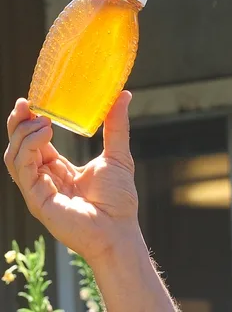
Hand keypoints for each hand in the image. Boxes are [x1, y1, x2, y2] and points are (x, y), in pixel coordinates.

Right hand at [4, 91, 140, 263]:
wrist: (119, 228)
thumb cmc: (119, 198)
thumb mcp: (117, 154)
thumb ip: (116, 126)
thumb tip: (124, 95)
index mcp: (58, 170)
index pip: (35, 142)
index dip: (31, 121)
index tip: (32, 101)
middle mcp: (44, 179)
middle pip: (19, 146)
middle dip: (18, 123)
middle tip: (26, 103)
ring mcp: (38, 190)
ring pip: (14, 156)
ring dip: (24, 134)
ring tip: (43, 121)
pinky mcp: (37, 199)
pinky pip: (22, 169)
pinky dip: (28, 148)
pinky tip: (44, 134)